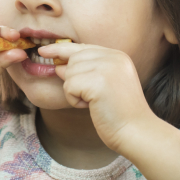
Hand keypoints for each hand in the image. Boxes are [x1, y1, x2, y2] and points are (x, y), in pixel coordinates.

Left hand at [38, 43, 155, 155]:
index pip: (82, 47)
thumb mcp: (104, 85)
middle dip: (72, 80)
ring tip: (94, 102)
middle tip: (89, 98)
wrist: (135, 131)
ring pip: (69, 73)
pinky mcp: (98, 81)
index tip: (44, 50)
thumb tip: (59, 66)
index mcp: (117, 56)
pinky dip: (74, 100)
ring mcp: (106, 67)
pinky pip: (69, 86)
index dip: (61, 49)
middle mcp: (113, 57)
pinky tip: (91, 106)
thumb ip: (86, 72)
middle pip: (73, 59)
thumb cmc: (119, 114)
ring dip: (74, 92)